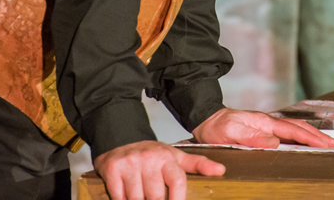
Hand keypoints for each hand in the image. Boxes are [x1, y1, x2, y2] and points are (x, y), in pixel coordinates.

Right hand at [94, 139, 223, 199]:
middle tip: (155, 198)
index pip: (177, 182)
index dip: (177, 199)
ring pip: (136, 199)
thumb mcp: (175, 156)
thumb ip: (197, 165)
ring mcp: (130, 164)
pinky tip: (127, 196)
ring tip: (141, 196)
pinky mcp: (112, 170)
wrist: (121, 139)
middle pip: (155, 196)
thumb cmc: (152, 154)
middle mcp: (149, 159)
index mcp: (167, 157)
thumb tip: (221, 171)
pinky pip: (118, 197)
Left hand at [192, 107, 333, 148]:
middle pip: (300, 128)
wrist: (207, 119)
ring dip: (313, 135)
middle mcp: (269, 122)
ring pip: (296, 129)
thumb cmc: (218, 127)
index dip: (311, 138)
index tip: (326, 144)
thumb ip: (253, 137)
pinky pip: (289, 132)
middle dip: (319, 136)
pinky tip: (306, 139)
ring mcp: (268, 125)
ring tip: (327, 142)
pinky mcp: (265, 129)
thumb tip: (275, 142)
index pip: (293, 132)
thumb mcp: (232, 132)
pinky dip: (302, 135)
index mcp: (265, 123)